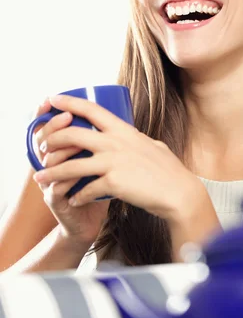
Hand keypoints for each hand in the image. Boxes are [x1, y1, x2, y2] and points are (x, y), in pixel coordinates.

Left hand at [33, 94, 198, 222]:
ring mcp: (114, 162)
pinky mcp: (114, 183)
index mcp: (123, 130)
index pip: (91, 109)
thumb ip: (133, 140)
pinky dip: (76, 196)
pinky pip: (86, 189)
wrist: (178, 192)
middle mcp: (116, 142)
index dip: (69, 102)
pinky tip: (72, 200)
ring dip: (52, 173)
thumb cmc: (167, 170)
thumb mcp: (150, 145)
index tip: (52, 99)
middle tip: (41, 148)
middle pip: (72, 135)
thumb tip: (126, 135)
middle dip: (51, 140)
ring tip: (40, 179)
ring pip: (72, 165)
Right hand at [33, 98, 107, 246]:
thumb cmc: (100, 186)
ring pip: (48, 161)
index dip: (48, 112)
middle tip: (67, 116)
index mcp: (62, 150)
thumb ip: (107, 139)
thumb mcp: (104, 158)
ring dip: (61, 151)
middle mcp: (52, 163)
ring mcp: (51, 181)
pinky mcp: (55, 200)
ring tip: (76, 143)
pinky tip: (75, 173)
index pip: (50, 126)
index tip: (54, 98)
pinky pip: (54, 187)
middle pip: (43, 139)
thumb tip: (123, 113)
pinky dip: (65, 179)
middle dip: (54, 126)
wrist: (93, 219)